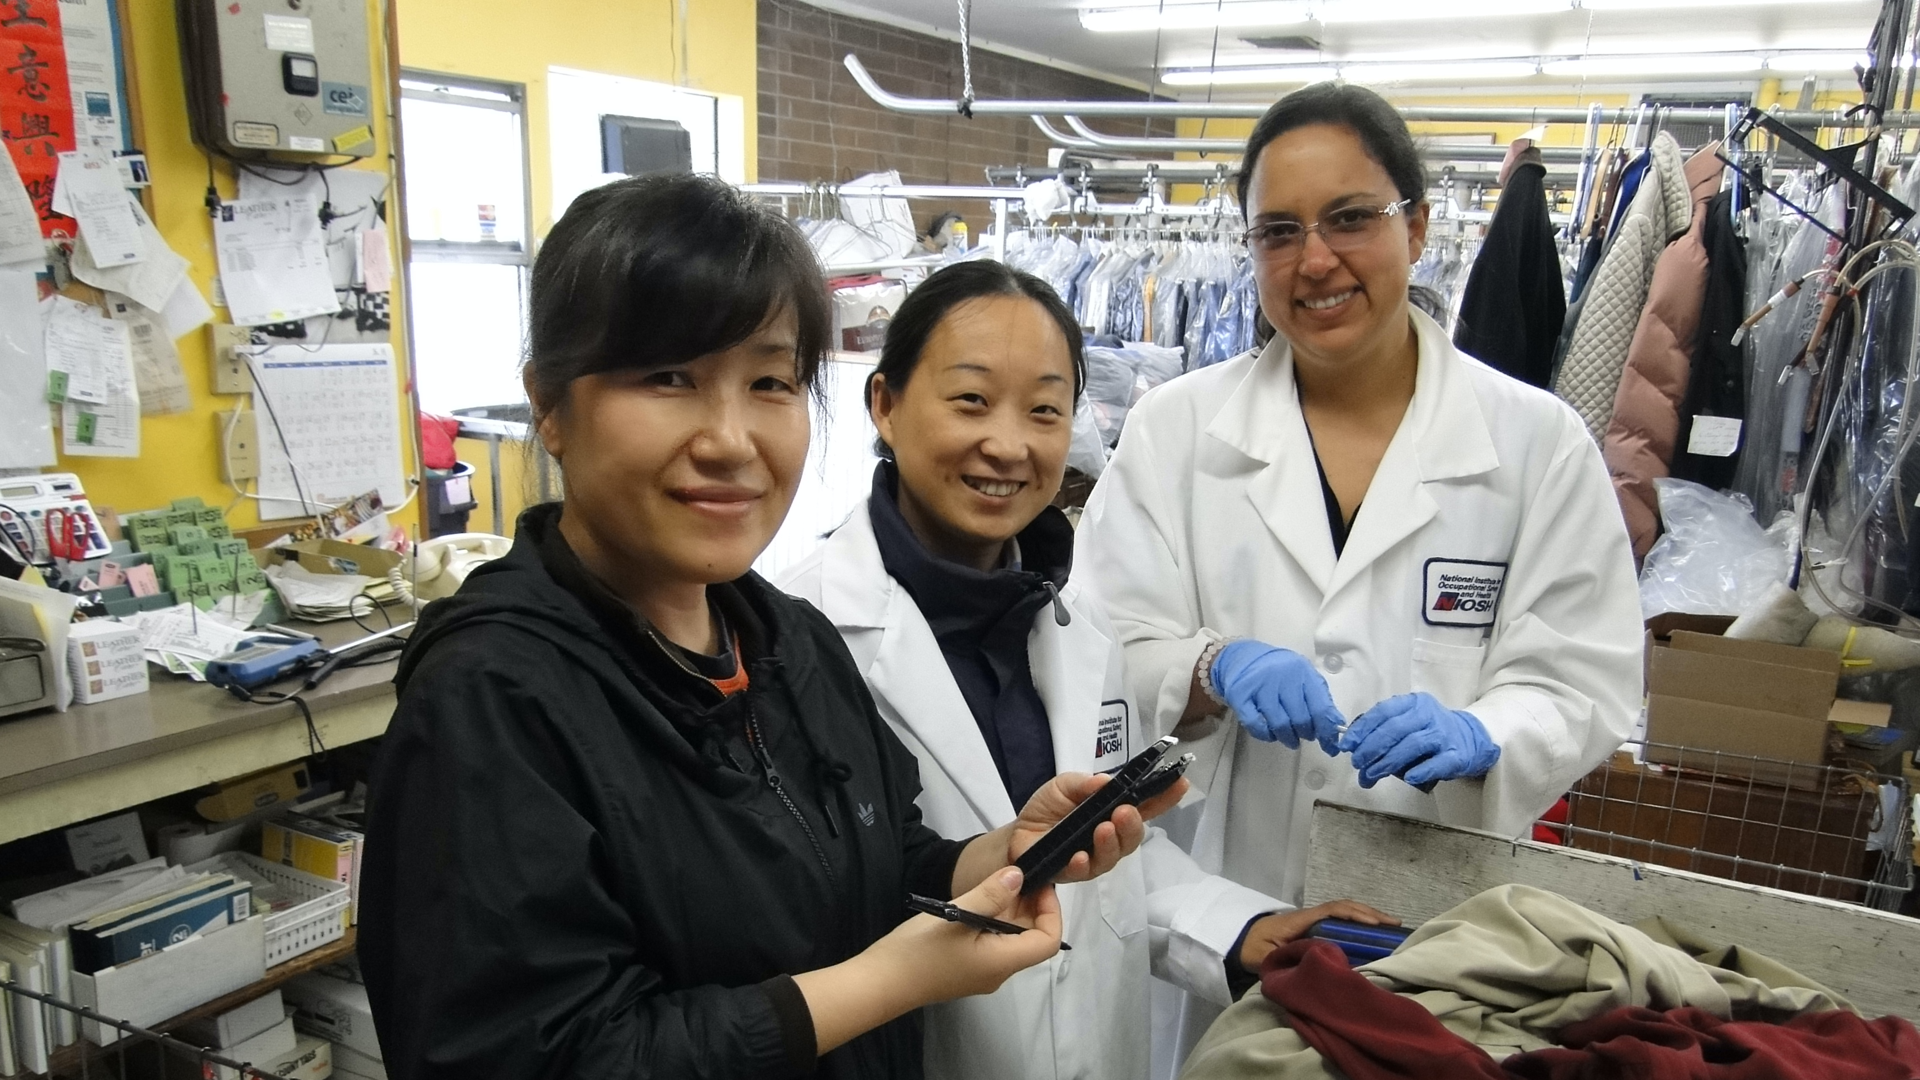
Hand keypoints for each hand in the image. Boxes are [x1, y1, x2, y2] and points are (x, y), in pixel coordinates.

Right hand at [794, 868, 1061, 1052]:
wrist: (878, 983)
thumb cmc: (917, 951)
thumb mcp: (956, 914)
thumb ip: (990, 894)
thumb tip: (1020, 875)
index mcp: (1002, 962)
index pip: (1048, 941)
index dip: (1051, 911)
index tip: (1037, 884)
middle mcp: (998, 972)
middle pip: (1030, 939)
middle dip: (1029, 906)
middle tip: (1014, 875)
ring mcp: (981, 972)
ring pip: (1009, 939)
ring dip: (1008, 911)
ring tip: (995, 883)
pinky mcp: (965, 968)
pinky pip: (991, 943)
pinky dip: (992, 920)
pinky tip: (976, 901)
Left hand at [1005, 771, 1188, 884]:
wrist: (1016, 835)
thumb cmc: (1045, 809)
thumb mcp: (1062, 786)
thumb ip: (1082, 783)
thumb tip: (1105, 782)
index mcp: (1111, 811)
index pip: (1144, 805)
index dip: (1164, 797)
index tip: (1180, 784)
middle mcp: (1110, 836)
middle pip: (1134, 835)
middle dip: (1134, 824)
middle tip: (1125, 812)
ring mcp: (1095, 856)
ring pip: (1114, 855)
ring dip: (1112, 842)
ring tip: (1104, 829)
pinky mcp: (1075, 873)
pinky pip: (1086, 871)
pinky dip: (1084, 863)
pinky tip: (1079, 856)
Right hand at [1210, 640, 1344, 752]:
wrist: (1240, 657)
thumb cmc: (1278, 670)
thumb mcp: (1302, 677)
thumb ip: (1320, 698)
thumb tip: (1336, 724)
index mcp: (1302, 672)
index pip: (1321, 708)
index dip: (1327, 731)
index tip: (1330, 746)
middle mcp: (1282, 677)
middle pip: (1300, 718)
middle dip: (1306, 734)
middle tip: (1305, 736)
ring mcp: (1260, 686)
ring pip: (1280, 724)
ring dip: (1288, 738)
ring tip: (1290, 739)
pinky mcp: (1240, 696)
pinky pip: (1256, 725)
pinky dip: (1266, 735)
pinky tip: (1270, 734)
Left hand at [1237, 900, 1399, 971]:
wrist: (1238, 941)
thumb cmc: (1252, 948)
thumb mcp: (1267, 957)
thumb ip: (1288, 958)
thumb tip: (1317, 963)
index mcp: (1301, 919)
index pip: (1333, 910)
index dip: (1355, 914)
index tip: (1375, 923)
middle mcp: (1310, 915)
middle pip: (1344, 907)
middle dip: (1370, 913)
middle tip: (1394, 925)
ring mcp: (1312, 919)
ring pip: (1344, 911)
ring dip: (1367, 916)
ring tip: (1390, 927)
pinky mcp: (1313, 927)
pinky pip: (1339, 920)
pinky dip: (1358, 922)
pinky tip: (1371, 932)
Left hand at [1336, 693, 1498, 788]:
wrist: (1472, 738)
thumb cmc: (1431, 733)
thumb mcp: (1409, 726)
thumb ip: (1383, 737)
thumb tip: (1356, 758)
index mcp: (1413, 703)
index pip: (1383, 712)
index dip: (1363, 728)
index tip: (1348, 745)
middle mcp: (1429, 714)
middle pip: (1395, 729)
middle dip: (1371, 747)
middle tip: (1357, 763)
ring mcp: (1444, 734)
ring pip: (1413, 744)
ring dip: (1388, 761)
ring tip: (1372, 773)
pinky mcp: (1457, 755)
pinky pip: (1438, 762)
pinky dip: (1421, 770)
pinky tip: (1408, 778)